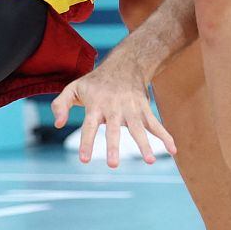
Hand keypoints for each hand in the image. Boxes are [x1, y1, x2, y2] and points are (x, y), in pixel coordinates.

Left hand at [50, 58, 176, 166]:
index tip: (84, 160)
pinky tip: (172, 150)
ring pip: (138, 129)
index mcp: (96, 105)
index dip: (87, 142)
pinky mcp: (144, 109)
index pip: (89, 126)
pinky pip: (155, 124)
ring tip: (150, 161)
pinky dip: (165, 136)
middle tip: (112, 165)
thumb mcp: (74, 87)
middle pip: (114, 130)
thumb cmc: (96, 81)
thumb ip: (61, 104)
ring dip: (145, 145)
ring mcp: (131, 109)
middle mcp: (114, 108)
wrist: (125, 63)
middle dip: (114, 147)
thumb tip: (58, 124)